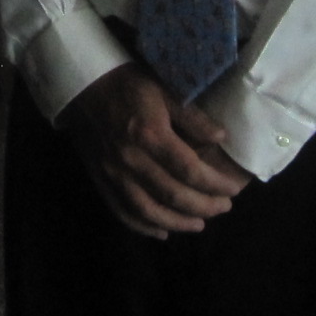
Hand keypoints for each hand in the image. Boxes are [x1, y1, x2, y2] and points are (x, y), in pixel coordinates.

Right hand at [57, 64, 251, 240]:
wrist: (83, 84)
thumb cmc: (128, 83)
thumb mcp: (164, 89)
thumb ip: (192, 116)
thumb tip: (220, 138)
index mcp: (149, 134)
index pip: (189, 169)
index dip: (214, 184)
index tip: (233, 190)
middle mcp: (131, 159)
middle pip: (172, 193)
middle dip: (203, 206)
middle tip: (223, 208)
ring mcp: (113, 172)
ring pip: (148, 209)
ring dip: (176, 222)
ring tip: (199, 224)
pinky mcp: (100, 178)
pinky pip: (122, 210)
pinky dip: (143, 226)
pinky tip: (161, 232)